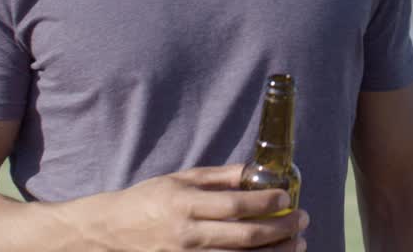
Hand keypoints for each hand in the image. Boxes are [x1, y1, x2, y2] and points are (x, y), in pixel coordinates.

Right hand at [78, 164, 307, 250]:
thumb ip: (220, 177)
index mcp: (185, 205)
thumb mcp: (181, 179)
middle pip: (244, 237)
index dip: (265, 203)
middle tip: (302, 220)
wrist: (110, 231)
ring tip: (297, 244)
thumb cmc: (149, 200)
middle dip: (280, 229)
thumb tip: (256, 169)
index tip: (286, 197)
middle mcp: (186, 235)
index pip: (234, 205)